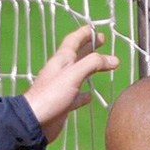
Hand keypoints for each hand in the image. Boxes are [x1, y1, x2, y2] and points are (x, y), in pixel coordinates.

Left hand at [23, 25, 119, 142]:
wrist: (35, 120)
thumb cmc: (52, 94)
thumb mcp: (73, 74)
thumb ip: (93, 64)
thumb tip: (113, 59)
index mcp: (62, 59)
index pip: (73, 40)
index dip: (84, 33)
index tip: (94, 28)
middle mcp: (61, 71)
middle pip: (77, 54)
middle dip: (89, 46)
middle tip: (102, 41)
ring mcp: (62, 87)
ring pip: (78, 73)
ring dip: (89, 68)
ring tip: (103, 65)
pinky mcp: (63, 103)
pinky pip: (76, 95)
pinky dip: (84, 94)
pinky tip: (89, 96)